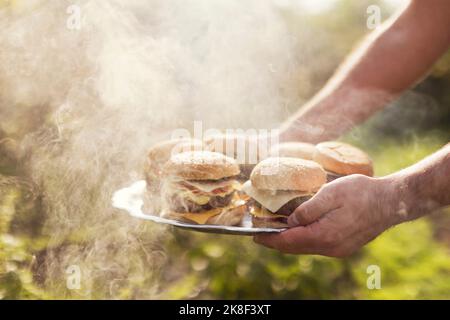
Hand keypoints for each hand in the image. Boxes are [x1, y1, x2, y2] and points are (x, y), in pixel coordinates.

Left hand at [254, 174, 403, 256]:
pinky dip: (303, 239)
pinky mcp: (344, 246)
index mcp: (324, 235)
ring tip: (275, 231)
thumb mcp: (330, 194)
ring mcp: (338, 249)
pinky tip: (298, 230)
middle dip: (276, 241)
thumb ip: (307, 209)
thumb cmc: (361, 192)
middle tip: (260, 234)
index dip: (269, 239)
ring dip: (289, 241)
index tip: (254, 236)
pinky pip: (317, 245)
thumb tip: (290, 221)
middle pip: (295, 248)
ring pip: (306, 248)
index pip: (288, 241)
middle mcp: (330, 247)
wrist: (391, 201)